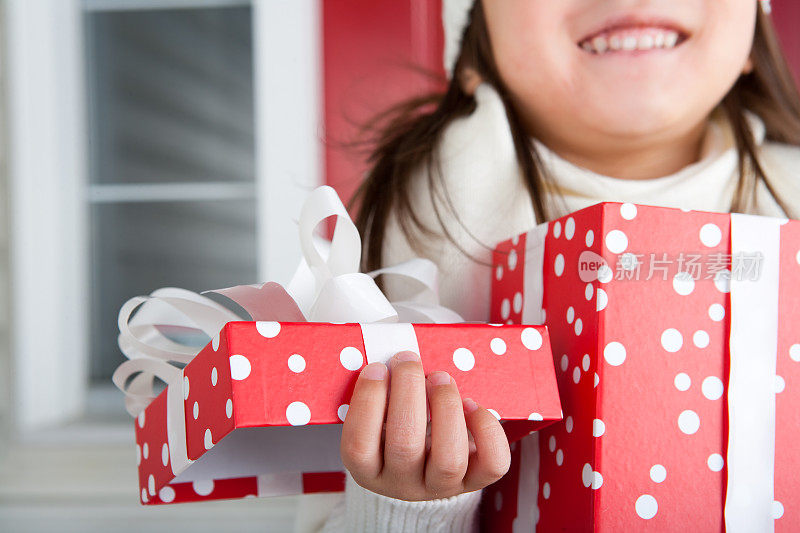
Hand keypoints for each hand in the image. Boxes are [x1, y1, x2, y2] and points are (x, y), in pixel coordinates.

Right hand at [340, 351, 510, 500]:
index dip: (367, 401)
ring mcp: (440, 487)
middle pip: (405, 446)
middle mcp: (402, 484)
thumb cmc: (397, 427)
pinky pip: (491, 463)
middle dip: (408, 392)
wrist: (426, 463)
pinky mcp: (474, 481)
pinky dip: (486, 429)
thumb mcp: (377, 416)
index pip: (358, 445)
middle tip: (408, 360)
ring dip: (445, 406)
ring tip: (440, 378)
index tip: (376, 368)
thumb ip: (379, 394)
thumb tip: (393, 359)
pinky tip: (471, 405)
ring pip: (449, 458)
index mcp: (369, 470)